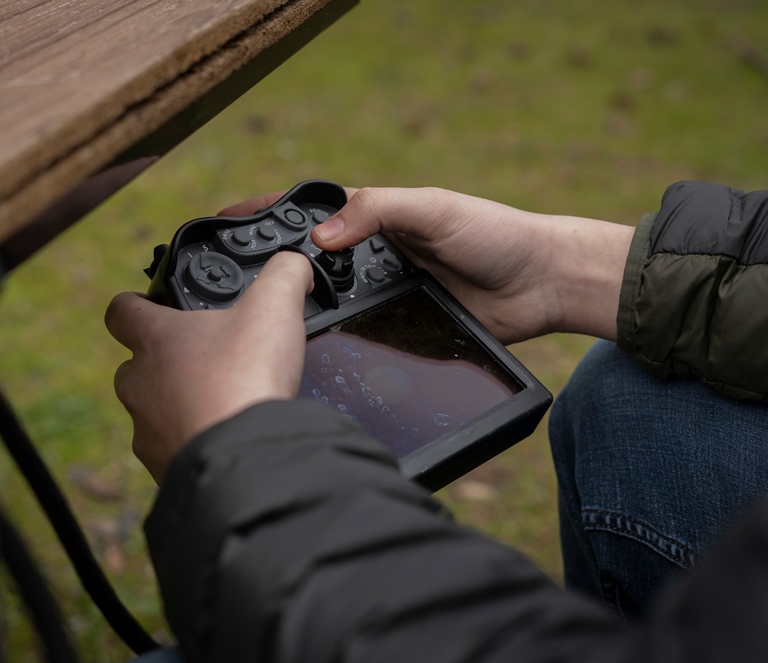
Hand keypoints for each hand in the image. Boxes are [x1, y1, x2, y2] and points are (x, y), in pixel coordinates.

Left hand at [105, 252, 313, 482]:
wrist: (244, 460)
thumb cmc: (247, 378)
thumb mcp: (274, 308)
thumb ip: (284, 274)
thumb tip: (295, 264)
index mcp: (155, 338)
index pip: (121, 310)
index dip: (135, 303)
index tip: (152, 305)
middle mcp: (139, 382)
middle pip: (136, 364)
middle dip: (165, 361)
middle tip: (207, 360)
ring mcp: (145, 428)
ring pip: (151, 409)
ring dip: (177, 403)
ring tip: (220, 402)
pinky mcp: (160, 465)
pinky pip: (169, 448)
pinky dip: (191, 440)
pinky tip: (223, 437)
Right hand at [224, 187, 633, 343]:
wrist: (542, 285)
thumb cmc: (494, 233)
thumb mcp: (432, 208)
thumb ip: (378, 211)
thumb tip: (320, 235)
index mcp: (375, 216)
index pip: (310, 211)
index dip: (268, 213)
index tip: (225, 221)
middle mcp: (372, 254)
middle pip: (308, 260)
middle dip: (270, 268)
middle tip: (229, 284)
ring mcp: (383, 293)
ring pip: (327, 302)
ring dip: (296, 308)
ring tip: (255, 321)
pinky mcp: (398, 328)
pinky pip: (356, 335)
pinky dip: (332, 339)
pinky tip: (306, 350)